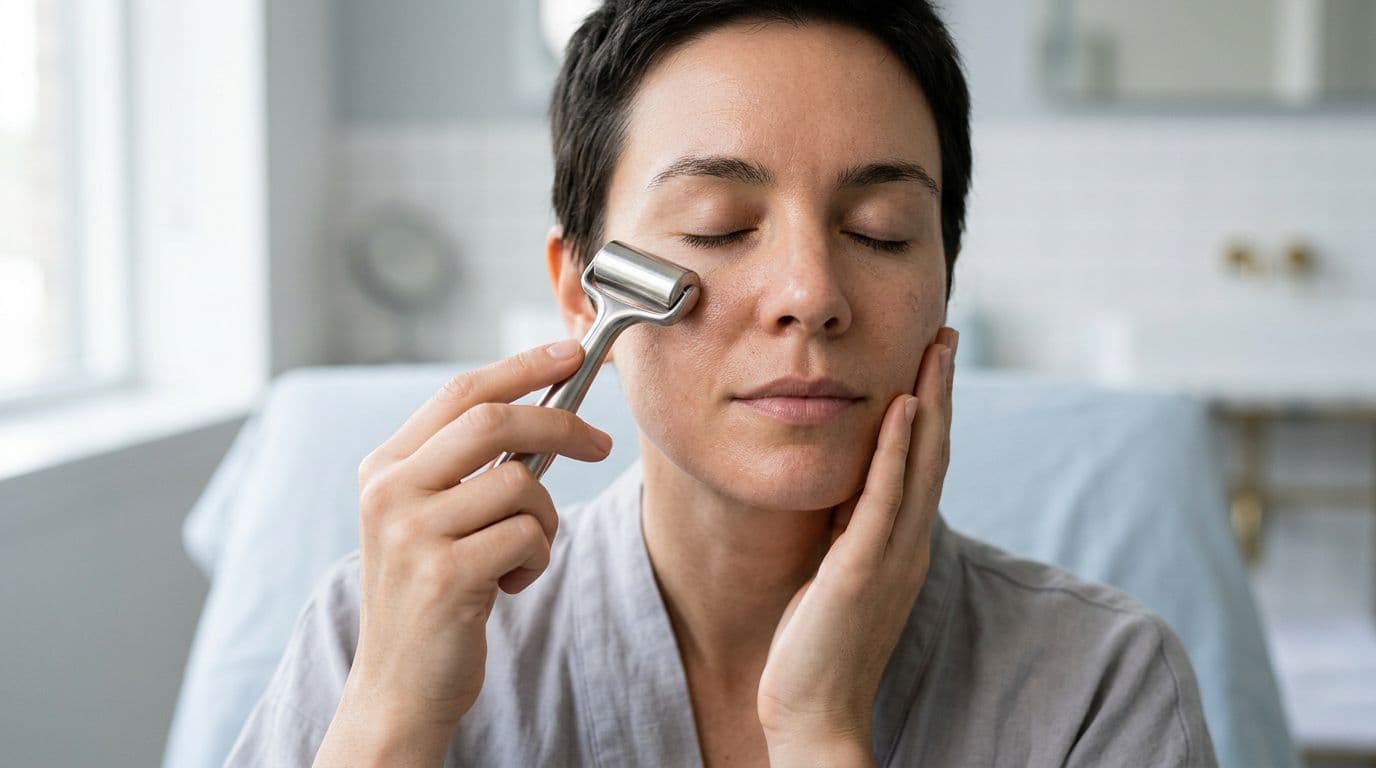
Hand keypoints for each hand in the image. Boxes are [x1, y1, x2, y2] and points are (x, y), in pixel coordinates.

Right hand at [314, 341, 613, 765]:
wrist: (400, 686)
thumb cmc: (431, 595)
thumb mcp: (429, 518)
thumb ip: (465, 466)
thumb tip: (543, 412)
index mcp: (385, 467)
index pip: (460, 391)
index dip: (522, 366)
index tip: (572, 353)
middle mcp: (390, 492)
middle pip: (494, 420)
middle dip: (560, 424)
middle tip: (600, 444)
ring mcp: (413, 533)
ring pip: (521, 484)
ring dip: (545, 519)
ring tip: (523, 553)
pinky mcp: (446, 576)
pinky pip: (529, 537)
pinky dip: (538, 558)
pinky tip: (511, 584)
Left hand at [756, 327, 957, 759]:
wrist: (814, 713)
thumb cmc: (815, 646)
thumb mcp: (836, 572)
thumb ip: (847, 530)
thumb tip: (843, 488)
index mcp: (901, 544)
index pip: (923, 462)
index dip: (931, 408)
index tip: (931, 358)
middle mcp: (908, 543)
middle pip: (933, 451)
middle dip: (940, 389)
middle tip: (946, 333)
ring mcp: (891, 556)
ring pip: (921, 464)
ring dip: (930, 401)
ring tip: (936, 348)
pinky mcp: (863, 570)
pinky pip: (884, 500)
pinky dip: (896, 451)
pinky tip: (901, 408)